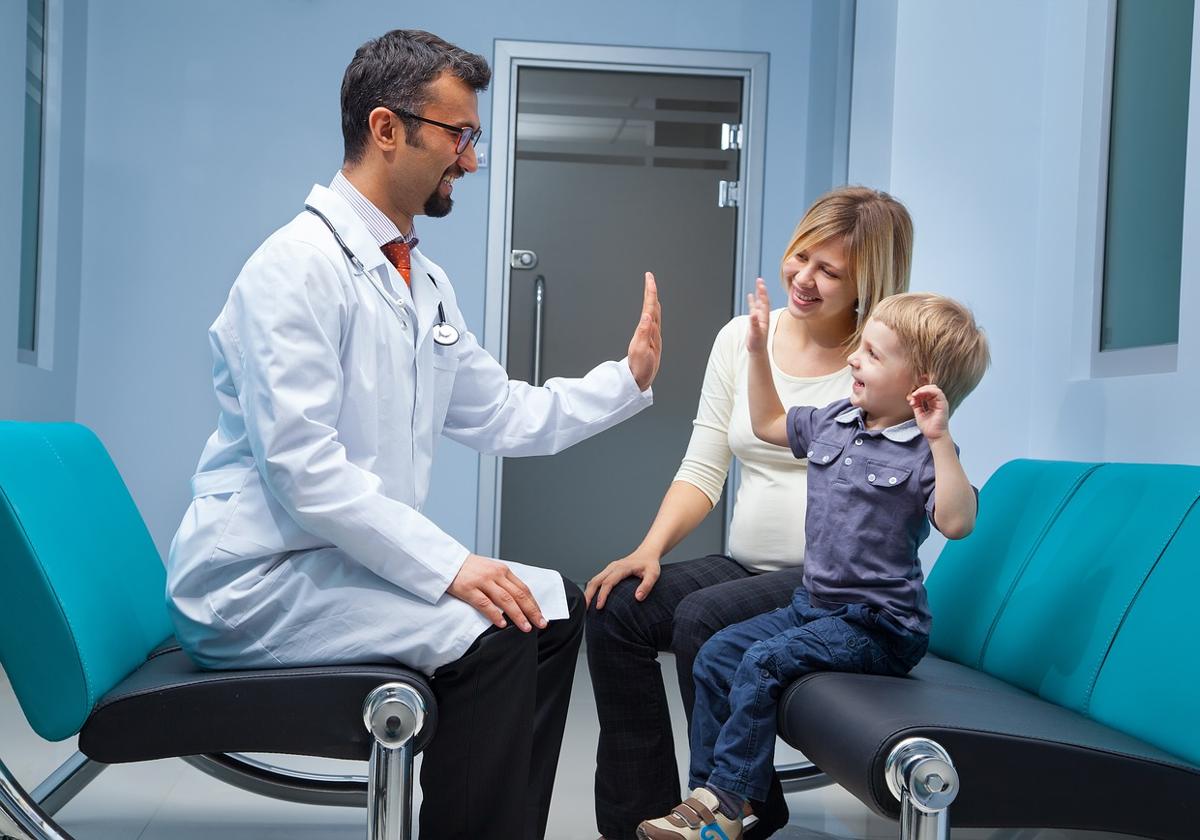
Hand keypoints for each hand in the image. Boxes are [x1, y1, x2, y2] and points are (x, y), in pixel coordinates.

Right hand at [447, 554, 546, 631]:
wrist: (446, 561)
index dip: (534, 603)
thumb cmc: (468, 569)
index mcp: (503, 570)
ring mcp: (482, 581)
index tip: (541, 615)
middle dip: (532, 611)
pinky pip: (485, 603)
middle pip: (519, 595)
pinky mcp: (468, 589)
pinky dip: (495, 614)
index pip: (524, 589)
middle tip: (541, 624)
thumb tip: (517, 601)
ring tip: (525, 627)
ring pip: (506, 600)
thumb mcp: (490, 570)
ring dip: (518, 615)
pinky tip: (501, 624)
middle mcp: (496, 574)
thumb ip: (503, 583)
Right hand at [584, 547, 661, 608]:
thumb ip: (647, 585)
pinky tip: (592, 599)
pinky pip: (597, 580)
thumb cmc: (650, 564)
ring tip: (586, 606)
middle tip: (585, 608)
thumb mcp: (653, 574)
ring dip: (588, 592)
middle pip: (596, 581)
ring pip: (594, 580)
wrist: (647, 553)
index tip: (599, 606)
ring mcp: (609, 568)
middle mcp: (613, 567)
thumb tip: (638, 598)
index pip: (608, 582)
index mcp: (622, 568)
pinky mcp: (609, 571)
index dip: (602, 595)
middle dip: (588, 594)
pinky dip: (592, 589)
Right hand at [627, 272, 661, 390]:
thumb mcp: (641, 351)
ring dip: (652, 299)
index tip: (649, 277)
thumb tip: (647, 315)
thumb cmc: (640, 368)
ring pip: (655, 312)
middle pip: (654, 306)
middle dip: (651, 291)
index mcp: (651, 331)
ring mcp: (652, 335)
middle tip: (649, 278)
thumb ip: (643, 332)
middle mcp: (653, 331)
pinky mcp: (649, 339)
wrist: (640, 381)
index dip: (650, 291)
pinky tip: (651, 310)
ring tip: (650, 288)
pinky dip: (651, 310)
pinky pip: (652, 320)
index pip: (651, 306)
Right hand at [745, 277, 769, 353]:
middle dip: (761, 290)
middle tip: (759, 280)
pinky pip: (753, 308)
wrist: (757, 350)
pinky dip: (752, 301)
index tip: (761, 284)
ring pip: (759, 302)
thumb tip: (752, 314)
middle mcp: (763, 316)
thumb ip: (754, 324)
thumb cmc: (757, 344)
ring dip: (758, 293)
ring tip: (758, 284)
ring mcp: (759, 317)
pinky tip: (750, 296)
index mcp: (764, 318)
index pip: (764, 303)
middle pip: (763, 300)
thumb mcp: (755, 334)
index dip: (763, 293)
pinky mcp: (754, 320)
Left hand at [909, 384, 949, 440]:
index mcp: (933, 403)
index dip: (918, 393)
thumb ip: (917, 404)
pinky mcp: (943, 404)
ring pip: (933, 388)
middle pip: (930, 388)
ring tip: (915, 395)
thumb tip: (912, 398)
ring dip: (922, 390)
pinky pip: (937, 392)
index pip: (926, 392)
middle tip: (913, 396)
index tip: (911, 399)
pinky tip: (920, 394)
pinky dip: (927, 391)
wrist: (934, 435)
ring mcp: (941, 402)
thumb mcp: (919, 413)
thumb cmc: (928, 427)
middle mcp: (938, 401)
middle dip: (920, 390)